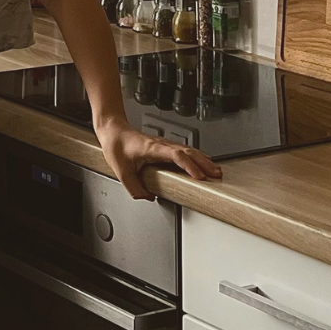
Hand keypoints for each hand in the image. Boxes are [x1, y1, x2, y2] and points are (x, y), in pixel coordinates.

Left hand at [95, 119, 221, 201]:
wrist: (113, 131)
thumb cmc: (117, 146)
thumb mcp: (120, 171)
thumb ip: (134, 188)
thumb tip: (148, 198)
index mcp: (152, 149)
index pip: (176, 155)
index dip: (189, 166)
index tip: (199, 177)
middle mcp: (162, 145)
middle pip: (189, 152)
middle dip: (204, 164)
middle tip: (217, 176)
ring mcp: (165, 144)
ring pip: (189, 150)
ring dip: (204, 160)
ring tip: (216, 171)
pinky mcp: (165, 146)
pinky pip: (185, 150)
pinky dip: (197, 157)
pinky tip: (204, 161)